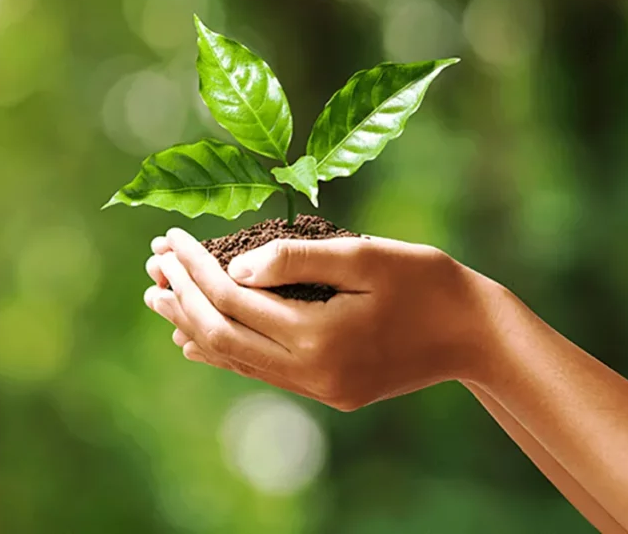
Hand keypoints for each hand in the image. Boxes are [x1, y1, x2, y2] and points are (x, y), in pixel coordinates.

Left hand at [143, 228, 502, 409]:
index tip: (168, 237)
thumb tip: (233, 265)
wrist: (476, 335)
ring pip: (235, 358)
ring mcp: (318, 389)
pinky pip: (260, 372)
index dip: (193, 267)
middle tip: (151, 263)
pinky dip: (224, 350)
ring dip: (193, 324)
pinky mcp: (327, 391)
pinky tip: (196, 339)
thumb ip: (295, 259)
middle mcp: (311, 373)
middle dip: (182, 296)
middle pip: (221, 334)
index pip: (231, 299)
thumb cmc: (427, 283)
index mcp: (318, 338)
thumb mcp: (364, 256)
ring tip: (159, 297)